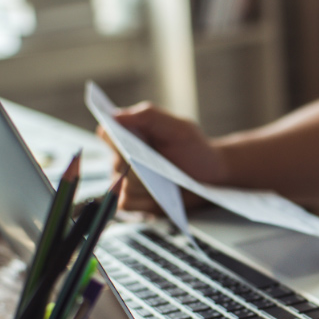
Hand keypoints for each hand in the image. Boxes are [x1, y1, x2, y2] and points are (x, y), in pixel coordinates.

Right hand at [96, 102, 226, 211]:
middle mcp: (123, 158)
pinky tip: (160, 195)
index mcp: (130, 136)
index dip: (112, 137)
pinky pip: (126, 202)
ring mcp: (128, 181)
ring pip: (119, 185)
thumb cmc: (194, 148)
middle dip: (134, 165)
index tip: (127, 142)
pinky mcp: (137, 201)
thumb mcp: (178, 127)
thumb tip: (115, 115)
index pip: (106, 134)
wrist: (212, 174)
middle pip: (114, 163)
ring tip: (164, 180)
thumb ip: (148, 116)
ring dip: (141, 184)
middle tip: (153, 164)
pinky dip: (142, 200)